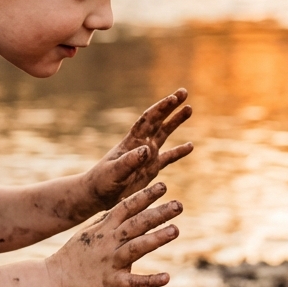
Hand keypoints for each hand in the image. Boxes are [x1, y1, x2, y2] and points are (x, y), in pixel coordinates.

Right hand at [47, 182, 181, 286]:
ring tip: (175, 230)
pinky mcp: (111, 283)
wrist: (53, 280)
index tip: (162, 186)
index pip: (126, 207)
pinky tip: (166, 277)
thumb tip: (125, 206)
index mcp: (104, 229)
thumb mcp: (90, 233)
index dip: (144, 196)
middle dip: (158, 213)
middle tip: (179, 204)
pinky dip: (149, 280)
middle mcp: (109, 242)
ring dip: (156, 238)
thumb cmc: (73, 257)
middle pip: (137, 224)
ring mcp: (110, 262)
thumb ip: (109, 221)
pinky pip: (133, 282)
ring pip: (136, 247)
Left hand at [80, 89, 192, 212]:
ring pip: (164, 134)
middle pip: (158, 121)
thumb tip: (147, 149)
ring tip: (189, 108)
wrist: (96, 194)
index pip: (149, 120)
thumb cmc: (102, 182)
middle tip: (184, 92)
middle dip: (170, 107)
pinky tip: (190, 145)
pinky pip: (168, 157)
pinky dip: (179, 151)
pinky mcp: (150, 168)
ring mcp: (147, 156)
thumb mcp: (115, 172)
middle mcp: (140, 144)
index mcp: (132, 142)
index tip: (174, 98)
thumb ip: (130, 161)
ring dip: (176, 121)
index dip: (161, 108)